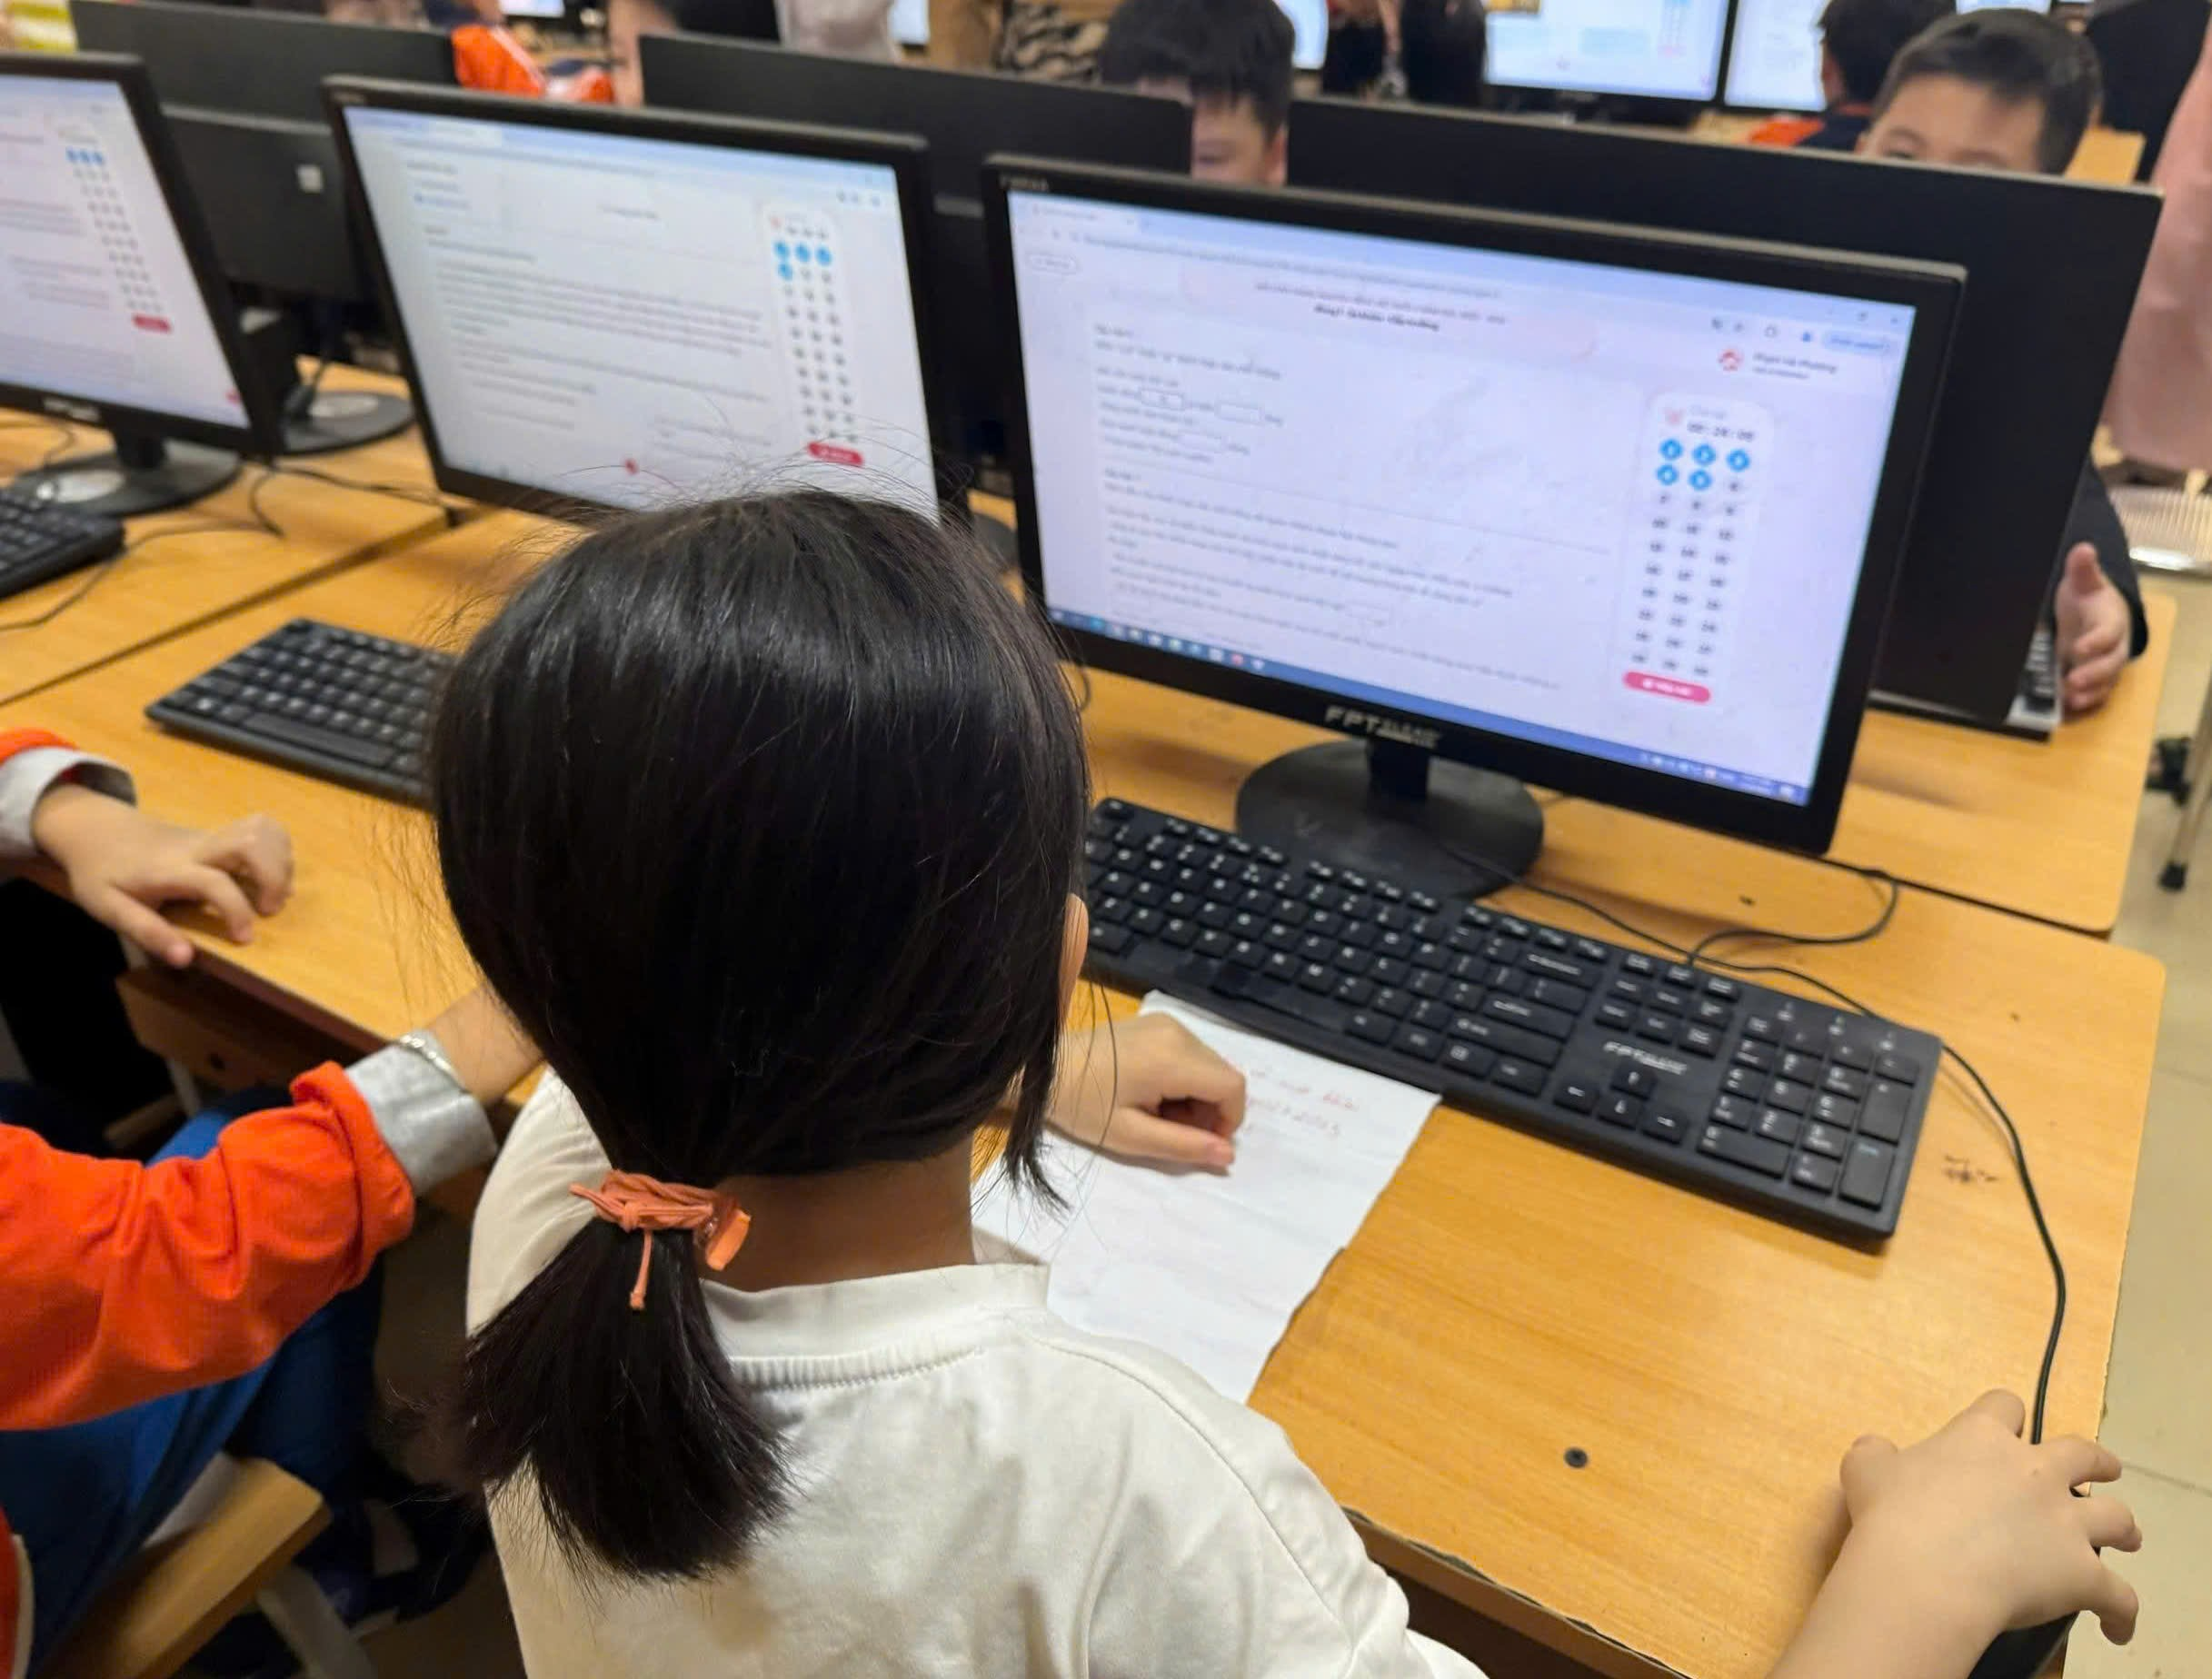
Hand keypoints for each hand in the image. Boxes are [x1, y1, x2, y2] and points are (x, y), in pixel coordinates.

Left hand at [30, 784, 292, 967]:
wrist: (95, 828)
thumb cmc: (101, 873)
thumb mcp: (109, 908)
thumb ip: (148, 932)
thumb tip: (187, 958)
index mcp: (170, 869)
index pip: (215, 882)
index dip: (237, 911)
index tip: (245, 938)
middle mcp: (198, 847)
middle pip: (251, 841)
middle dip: (274, 875)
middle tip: (270, 908)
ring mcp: (212, 836)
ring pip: (263, 829)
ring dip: (281, 860)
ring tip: (273, 893)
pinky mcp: (220, 834)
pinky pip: (262, 829)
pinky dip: (278, 849)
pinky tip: (268, 875)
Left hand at [1049, 1014, 1245, 1167]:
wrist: (1043, 1068)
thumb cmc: (1082, 1106)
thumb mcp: (1132, 1135)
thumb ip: (1184, 1145)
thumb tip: (1229, 1155)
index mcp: (1173, 1057)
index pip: (1233, 1087)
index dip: (1228, 1120)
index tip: (1200, 1142)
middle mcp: (1178, 1031)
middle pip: (1223, 1075)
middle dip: (1209, 1110)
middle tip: (1169, 1130)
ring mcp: (1167, 1022)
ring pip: (1209, 1065)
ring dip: (1196, 1096)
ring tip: (1156, 1112)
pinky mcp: (1157, 1022)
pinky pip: (1191, 1053)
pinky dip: (1184, 1079)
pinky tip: (1151, 1092)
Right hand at [1781, 1391, 2139, 1678]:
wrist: (1925, 1572)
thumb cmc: (1891, 1516)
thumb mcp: (1866, 1471)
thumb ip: (1876, 1454)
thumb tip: (1875, 1448)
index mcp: (1982, 1439)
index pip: (2005, 1407)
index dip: (2007, 1416)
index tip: (2008, 1426)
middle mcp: (2034, 1472)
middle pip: (2082, 1452)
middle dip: (2095, 1461)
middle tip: (2101, 1469)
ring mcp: (2065, 1523)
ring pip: (2115, 1517)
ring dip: (2124, 1526)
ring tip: (2127, 1536)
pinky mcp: (2082, 1574)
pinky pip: (2118, 1596)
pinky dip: (2121, 1613)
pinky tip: (2116, 1627)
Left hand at [2053, 543, 2131, 716]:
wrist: (2096, 614)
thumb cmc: (2088, 598)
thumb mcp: (2083, 582)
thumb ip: (2083, 569)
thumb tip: (2083, 548)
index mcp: (2111, 621)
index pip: (2109, 632)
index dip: (2096, 641)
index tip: (2078, 648)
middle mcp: (2113, 647)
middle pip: (2110, 663)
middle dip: (2093, 673)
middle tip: (2072, 681)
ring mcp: (2104, 666)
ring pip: (2104, 683)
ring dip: (2088, 693)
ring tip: (2069, 700)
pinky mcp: (2094, 680)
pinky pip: (2094, 695)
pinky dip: (2082, 703)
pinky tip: (2064, 711)